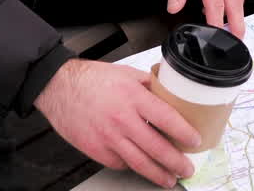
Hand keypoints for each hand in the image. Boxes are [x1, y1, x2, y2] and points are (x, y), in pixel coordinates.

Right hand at [35, 59, 198, 187]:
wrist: (58, 88)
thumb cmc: (90, 79)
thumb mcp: (126, 74)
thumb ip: (148, 85)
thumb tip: (169, 93)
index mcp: (133, 97)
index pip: (167, 119)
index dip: (184, 133)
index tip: (195, 140)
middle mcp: (122, 119)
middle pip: (157, 148)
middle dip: (176, 162)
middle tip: (186, 168)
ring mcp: (109, 138)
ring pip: (140, 162)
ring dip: (158, 174)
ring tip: (169, 179)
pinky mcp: (96, 150)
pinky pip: (120, 163)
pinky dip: (133, 167)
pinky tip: (142, 167)